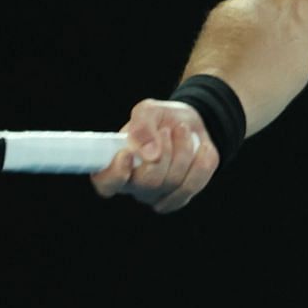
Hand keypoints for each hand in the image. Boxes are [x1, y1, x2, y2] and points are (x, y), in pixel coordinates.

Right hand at [89, 98, 218, 212]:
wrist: (189, 125)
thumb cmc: (160, 119)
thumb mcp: (149, 110)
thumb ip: (142, 126)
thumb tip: (149, 153)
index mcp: (116, 165)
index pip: (106, 184)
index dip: (115, 174)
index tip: (127, 154)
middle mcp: (134, 185)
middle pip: (147, 183)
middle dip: (164, 152)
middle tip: (167, 130)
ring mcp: (157, 195)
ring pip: (173, 183)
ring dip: (183, 151)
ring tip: (182, 131)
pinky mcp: (180, 196)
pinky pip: (193, 185)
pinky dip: (201, 162)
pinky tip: (201, 148)